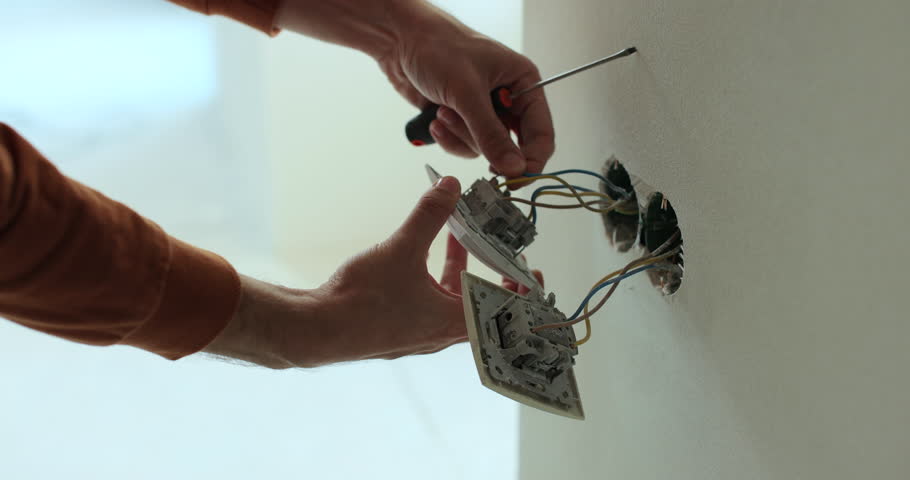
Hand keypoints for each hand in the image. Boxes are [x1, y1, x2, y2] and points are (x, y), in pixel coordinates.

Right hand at [205, 176, 542, 367]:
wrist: (316, 330)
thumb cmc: (362, 301)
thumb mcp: (401, 249)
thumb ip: (429, 216)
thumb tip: (450, 186)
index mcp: (453, 322)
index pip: (504, 310)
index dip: (521, 291)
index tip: (531, 273)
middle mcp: (440, 333)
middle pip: (480, 302)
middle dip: (490, 272)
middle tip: (500, 251)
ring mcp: (419, 332)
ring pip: (452, 299)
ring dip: (460, 270)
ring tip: (460, 237)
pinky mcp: (399, 326)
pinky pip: (429, 300)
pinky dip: (435, 277)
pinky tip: (422, 252)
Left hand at [377, 4, 554, 176]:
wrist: (401, 41)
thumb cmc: (439, 47)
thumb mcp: (467, 92)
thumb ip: (491, 134)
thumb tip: (514, 167)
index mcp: (523, 83)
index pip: (541, 132)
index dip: (532, 159)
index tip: (517, 179)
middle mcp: (508, 99)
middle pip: (511, 146)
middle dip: (482, 141)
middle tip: (464, 126)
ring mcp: (484, 111)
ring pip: (483, 148)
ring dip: (460, 135)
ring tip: (444, 110)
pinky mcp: (463, 120)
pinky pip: (463, 145)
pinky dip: (447, 137)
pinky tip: (435, 118)